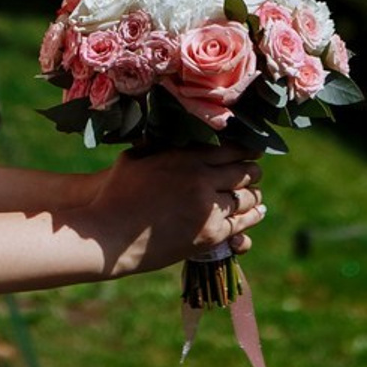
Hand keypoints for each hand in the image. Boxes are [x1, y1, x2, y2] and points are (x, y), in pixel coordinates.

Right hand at [75, 144, 266, 279]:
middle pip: (244, 172)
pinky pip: (241, 224)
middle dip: (252, 170)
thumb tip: (172, 129)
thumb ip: (160, 143)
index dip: (247, 148)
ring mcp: (207, 209)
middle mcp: (202, 179)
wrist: (109, 234)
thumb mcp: (136, 156)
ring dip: (254, 194)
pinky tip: (256, 211)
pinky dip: (252, 216)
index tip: (253, 149)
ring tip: (256, 193)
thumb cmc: (117, 192)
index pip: (231, 148)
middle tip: (255, 171)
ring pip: (246, 198)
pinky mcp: (208, 236)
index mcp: (186, 156)